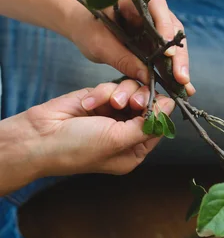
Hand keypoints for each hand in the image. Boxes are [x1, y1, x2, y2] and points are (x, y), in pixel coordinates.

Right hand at [0, 79, 173, 194]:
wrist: (40, 136)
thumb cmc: (78, 147)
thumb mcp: (118, 140)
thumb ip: (147, 124)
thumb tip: (170, 107)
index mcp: (133, 151)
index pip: (158, 127)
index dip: (160, 112)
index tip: (157, 100)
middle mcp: (125, 133)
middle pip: (148, 106)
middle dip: (140, 100)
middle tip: (130, 102)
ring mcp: (112, 114)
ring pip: (131, 92)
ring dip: (119, 94)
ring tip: (107, 102)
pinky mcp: (99, 99)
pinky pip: (112, 86)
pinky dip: (102, 92)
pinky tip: (88, 103)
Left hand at [69, 0, 194, 94]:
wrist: (80, 26)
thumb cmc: (86, 27)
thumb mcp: (99, 44)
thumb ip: (122, 58)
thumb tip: (146, 77)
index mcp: (135, 0)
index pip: (157, 8)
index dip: (165, 29)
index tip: (168, 52)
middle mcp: (151, 11)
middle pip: (172, 28)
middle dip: (178, 54)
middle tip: (181, 77)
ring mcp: (155, 28)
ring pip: (174, 43)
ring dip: (179, 64)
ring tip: (184, 85)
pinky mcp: (154, 43)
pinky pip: (167, 55)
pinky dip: (172, 70)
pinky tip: (181, 86)